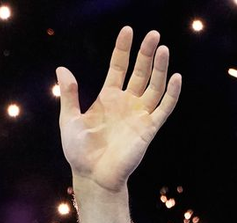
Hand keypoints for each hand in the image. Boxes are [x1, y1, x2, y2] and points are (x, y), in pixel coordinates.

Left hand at [57, 27, 181, 193]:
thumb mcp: (69, 121)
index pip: (118, 67)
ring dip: (160, 68)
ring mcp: (139, 114)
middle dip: (146, 54)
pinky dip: (171, 93)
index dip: (123, 49)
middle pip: (140, 72)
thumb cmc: (79, 152)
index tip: (127, 30)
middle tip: (152, 34)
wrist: (92, 177)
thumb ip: (69, 95)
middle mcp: (126, 102)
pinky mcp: (148, 128)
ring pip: (154, 85)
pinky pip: (164, 108)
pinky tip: (175, 77)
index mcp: (108, 98)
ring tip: (162, 49)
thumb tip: (61, 68)